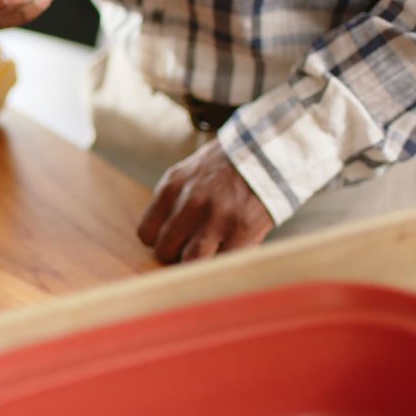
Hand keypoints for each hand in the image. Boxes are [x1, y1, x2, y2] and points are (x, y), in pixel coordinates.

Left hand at [137, 140, 274, 263]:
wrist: (268, 152)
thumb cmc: (227, 166)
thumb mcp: (190, 173)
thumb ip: (173, 200)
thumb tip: (159, 236)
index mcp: (173, 186)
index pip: (146, 233)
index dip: (157, 242)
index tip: (170, 241)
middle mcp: (190, 202)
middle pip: (165, 249)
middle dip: (175, 255)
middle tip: (188, 251)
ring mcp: (216, 217)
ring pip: (190, 260)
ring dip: (196, 263)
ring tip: (207, 255)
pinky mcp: (242, 230)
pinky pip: (223, 260)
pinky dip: (223, 261)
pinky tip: (229, 250)